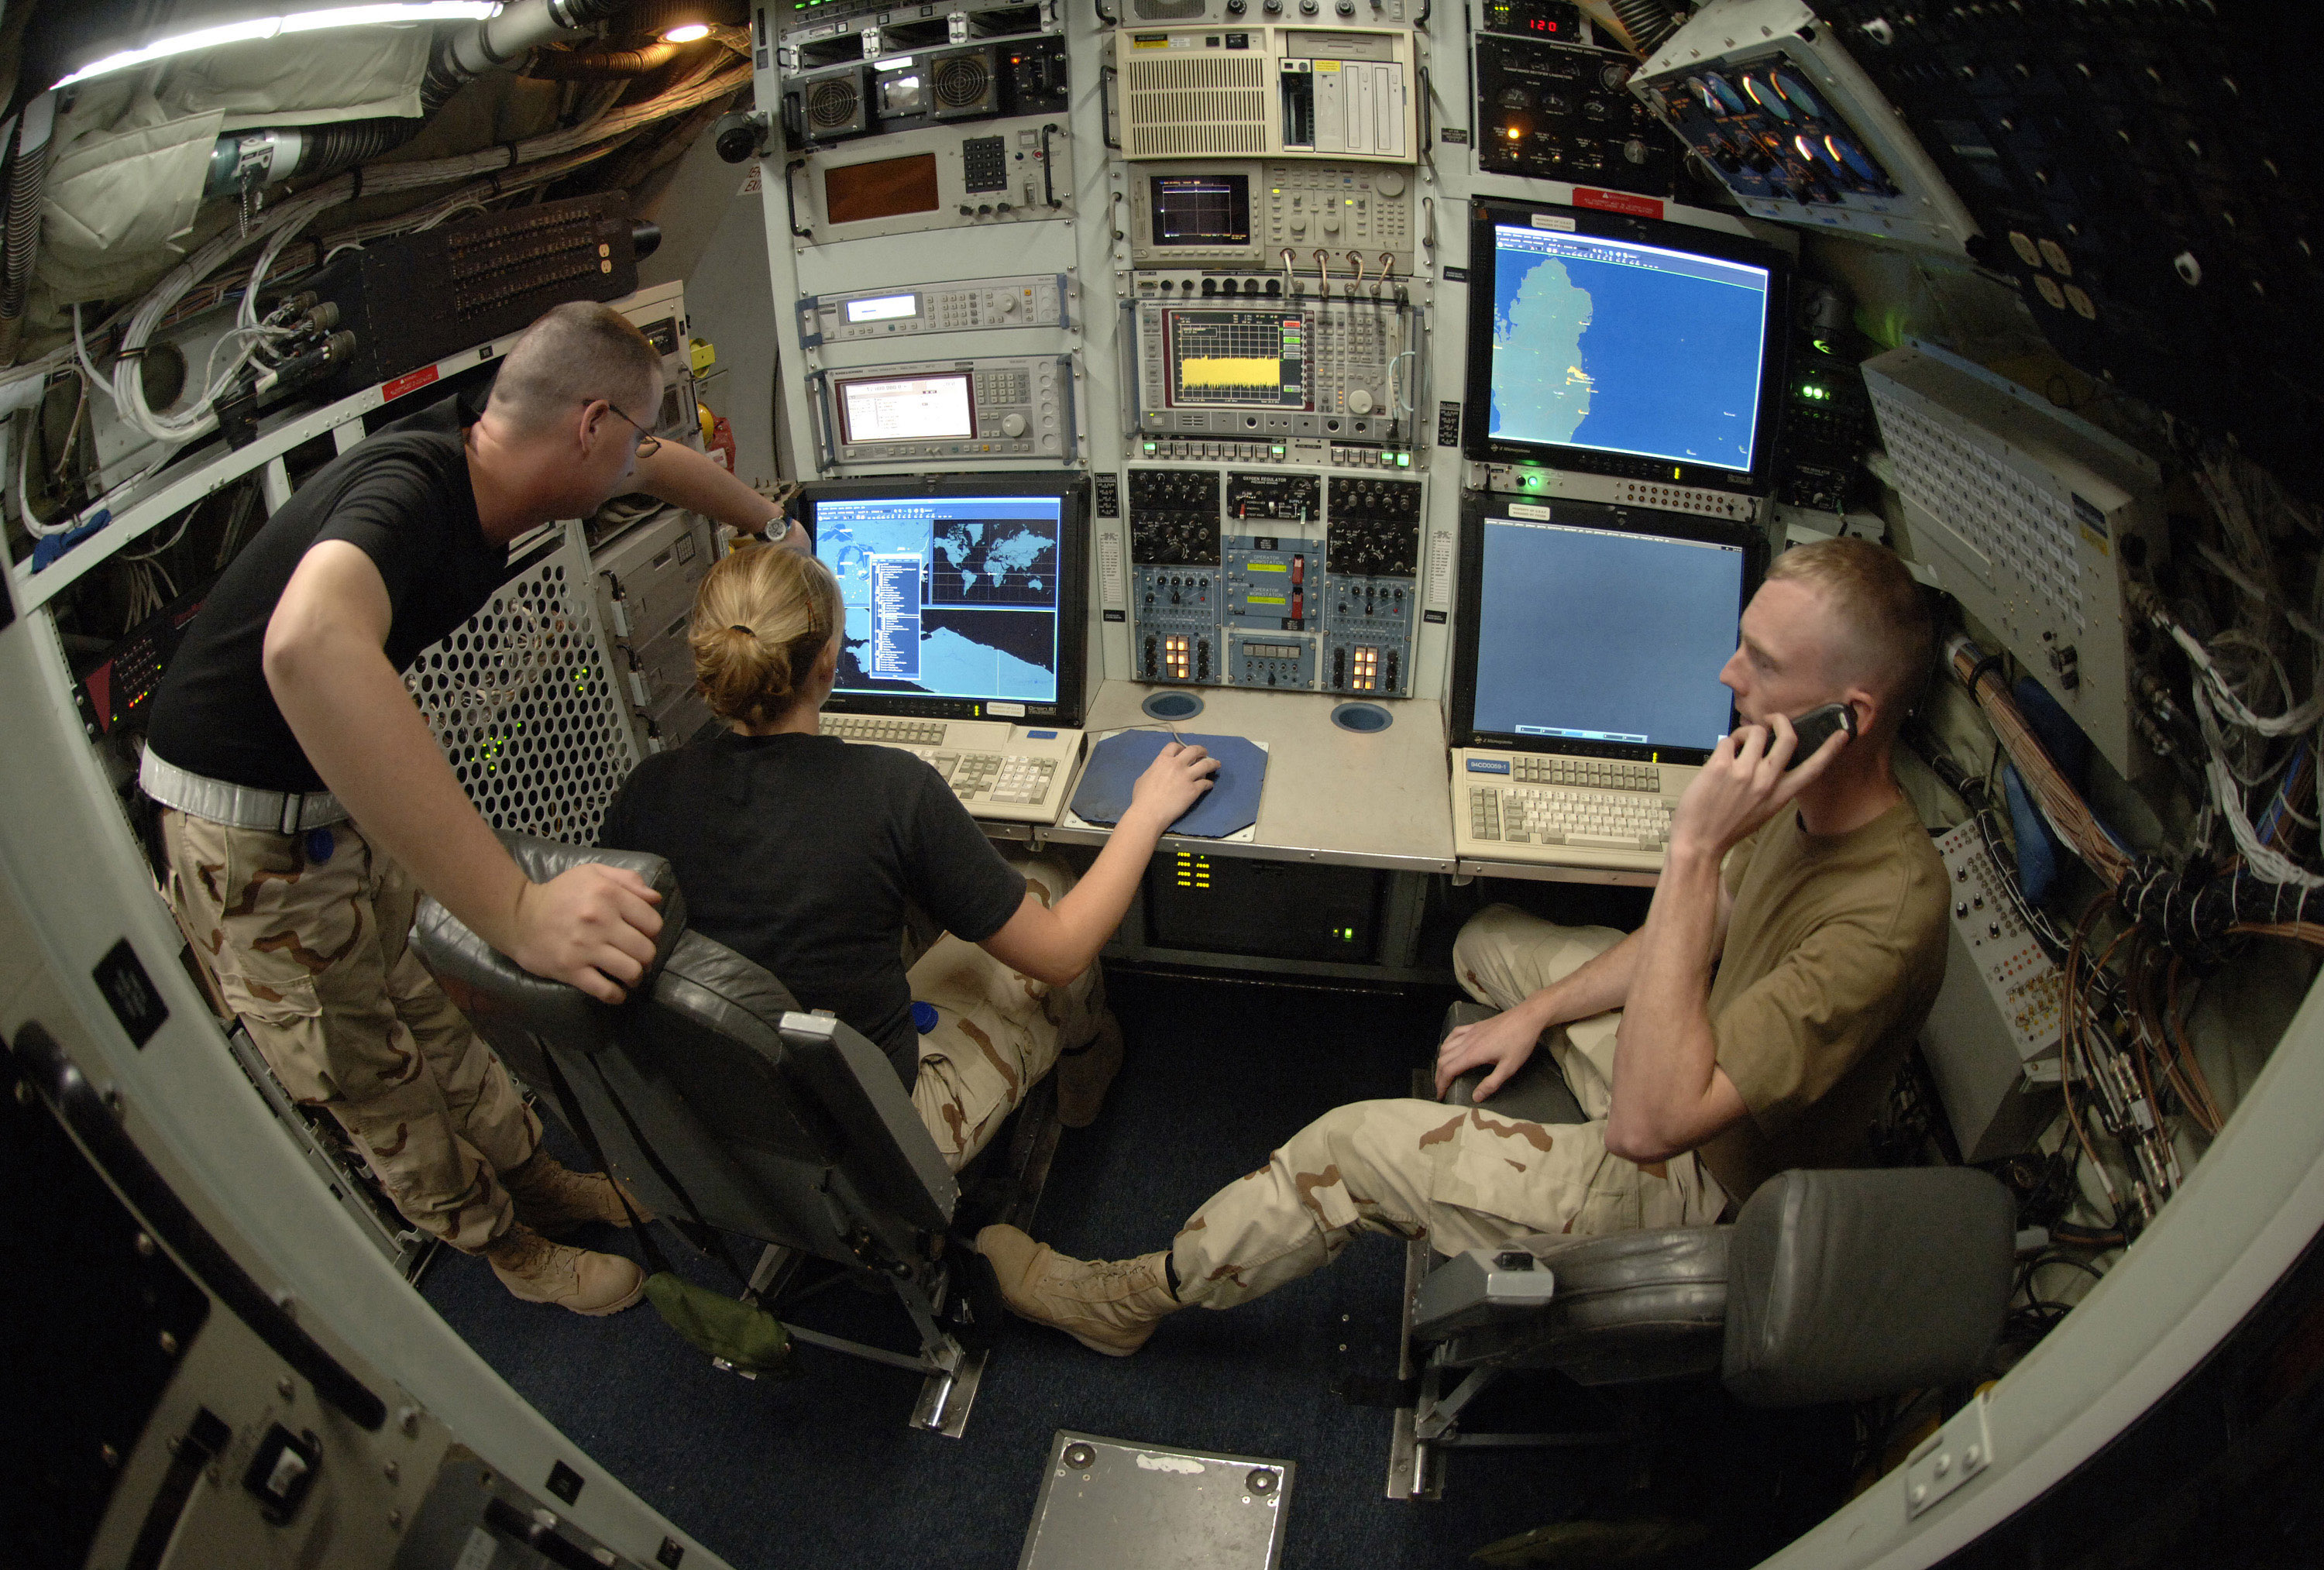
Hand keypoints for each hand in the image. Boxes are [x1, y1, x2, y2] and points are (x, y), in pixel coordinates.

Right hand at [508, 864, 664, 1003]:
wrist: (518, 916)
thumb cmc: (560, 894)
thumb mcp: (593, 873)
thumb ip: (628, 880)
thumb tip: (656, 899)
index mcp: (608, 894)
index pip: (653, 923)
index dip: (653, 932)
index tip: (643, 935)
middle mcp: (600, 921)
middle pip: (646, 950)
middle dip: (646, 957)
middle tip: (636, 957)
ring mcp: (585, 948)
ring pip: (631, 971)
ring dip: (634, 977)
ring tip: (628, 974)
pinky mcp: (571, 970)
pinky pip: (605, 990)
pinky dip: (616, 995)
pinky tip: (616, 991)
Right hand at [1125, 740, 1218, 829]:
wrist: (1149, 813)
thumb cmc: (1142, 797)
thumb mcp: (1143, 777)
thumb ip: (1154, 770)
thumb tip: (1157, 771)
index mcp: (1163, 760)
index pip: (1174, 746)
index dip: (1181, 747)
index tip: (1184, 751)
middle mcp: (1177, 765)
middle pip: (1194, 750)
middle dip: (1201, 750)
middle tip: (1205, 753)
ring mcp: (1187, 777)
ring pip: (1206, 764)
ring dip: (1212, 763)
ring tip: (1216, 764)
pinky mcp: (1194, 790)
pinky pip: (1206, 783)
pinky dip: (1209, 783)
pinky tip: (1209, 785)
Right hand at [1434, 1008, 1546, 1099]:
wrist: (1526, 1017)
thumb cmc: (1520, 1043)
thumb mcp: (1509, 1067)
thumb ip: (1491, 1083)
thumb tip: (1475, 1097)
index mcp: (1473, 1054)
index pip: (1448, 1070)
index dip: (1441, 1083)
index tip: (1440, 1095)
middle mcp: (1466, 1042)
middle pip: (1444, 1059)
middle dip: (1439, 1075)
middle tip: (1441, 1088)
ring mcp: (1469, 1032)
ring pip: (1446, 1046)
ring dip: (1441, 1060)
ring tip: (1444, 1072)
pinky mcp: (1474, 1026)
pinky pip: (1454, 1033)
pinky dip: (1447, 1043)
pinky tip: (1449, 1048)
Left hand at [1669, 712, 1845, 861]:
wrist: (1698, 842)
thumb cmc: (1727, 828)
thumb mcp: (1761, 812)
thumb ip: (1771, 788)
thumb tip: (1769, 759)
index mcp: (1780, 796)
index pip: (1813, 769)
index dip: (1830, 750)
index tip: (1842, 734)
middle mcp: (1766, 782)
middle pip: (1787, 739)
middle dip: (1780, 720)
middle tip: (1772, 718)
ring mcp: (1744, 773)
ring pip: (1756, 732)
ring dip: (1746, 731)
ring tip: (1737, 743)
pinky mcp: (1720, 767)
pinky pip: (1728, 740)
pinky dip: (1725, 743)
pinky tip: (1720, 756)